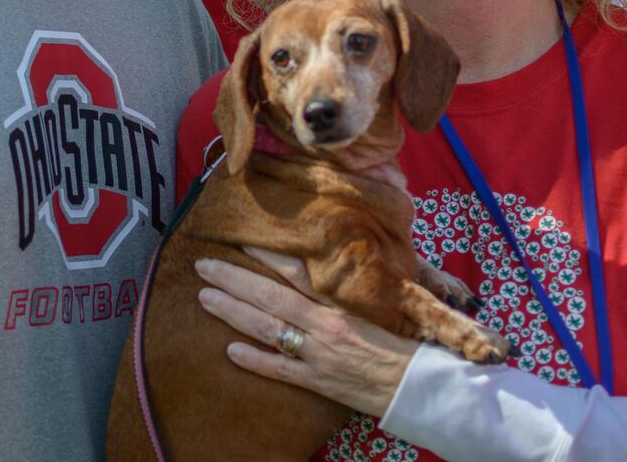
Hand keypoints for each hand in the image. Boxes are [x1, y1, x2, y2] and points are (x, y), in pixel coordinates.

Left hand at [195, 248, 418, 418]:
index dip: (268, 255)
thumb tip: (327, 265)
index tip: (241, 240)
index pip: (298, 272)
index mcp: (343, 301)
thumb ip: (352, 288)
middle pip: (271, 296)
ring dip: (233, 311)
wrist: (422, 386)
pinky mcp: (319, 382)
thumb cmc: (408, 342)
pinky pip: (281, 370)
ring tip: (205, 296)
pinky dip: (255, 360)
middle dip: (234, 279)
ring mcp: (320, 354)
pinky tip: (230, 350)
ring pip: (268, 328)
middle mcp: (326, 324)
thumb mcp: (382, 304)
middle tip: (204, 264)